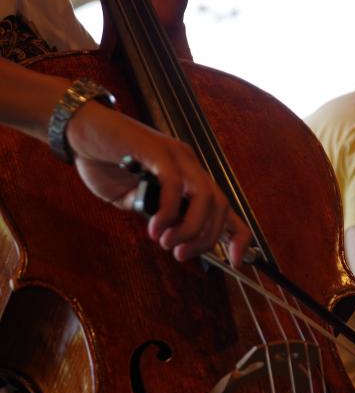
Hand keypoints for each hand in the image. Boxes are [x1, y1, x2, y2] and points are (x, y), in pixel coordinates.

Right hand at [66, 100, 251, 265]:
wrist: (78, 130)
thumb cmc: (106, 163)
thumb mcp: (136, 201)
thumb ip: (157, 216)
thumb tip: (172, 237)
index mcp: (190, 178)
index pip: (226, 208)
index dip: (238, 236)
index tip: (236, 262)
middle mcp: (190, 165)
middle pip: (220, 207)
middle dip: (206, 238)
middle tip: (181, 255)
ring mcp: (176, 155)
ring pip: (205, 196)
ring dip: (191, 227)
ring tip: (169, 243)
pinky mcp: (156, 149)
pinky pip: (174, 182)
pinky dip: (168, 211)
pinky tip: (155, 227)